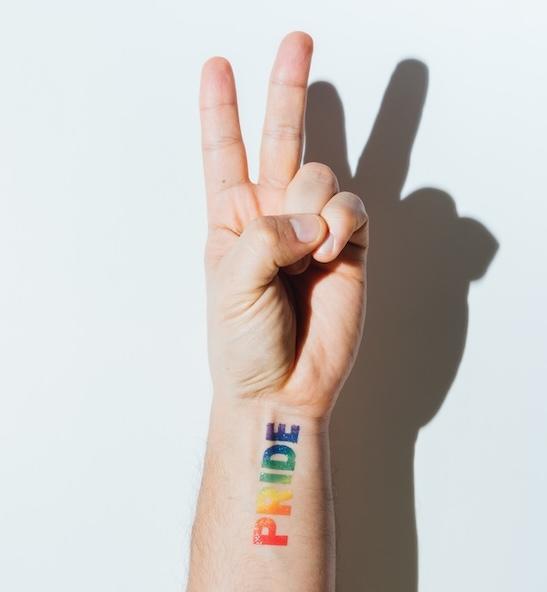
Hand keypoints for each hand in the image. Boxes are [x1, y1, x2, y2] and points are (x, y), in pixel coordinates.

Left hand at [200, 31, 368, 419]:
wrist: (282, 388)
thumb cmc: (242, 344)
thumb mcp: (231, 281)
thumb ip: (266, 235)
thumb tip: (314, 218)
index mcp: (233, 220)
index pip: (224, 152)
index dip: (221, 109)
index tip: (217, 67)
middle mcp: (274, 216)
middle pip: (282, 136)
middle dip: (288, 87)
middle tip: (298, 37)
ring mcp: (314, 228)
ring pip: (321, 173)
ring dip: (314, 205)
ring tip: (308, 253)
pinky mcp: (349, 246)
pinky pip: (352, 206)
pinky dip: (341, 221)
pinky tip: (330, 249)